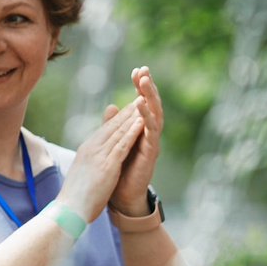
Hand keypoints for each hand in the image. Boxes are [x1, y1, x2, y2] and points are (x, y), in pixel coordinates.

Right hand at [62, 103, 144, 220]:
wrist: (69, 210)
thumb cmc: (76, 196)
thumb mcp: (84, 172)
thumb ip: (92, 159)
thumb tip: (96, 156)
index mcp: (86, 150)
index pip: (105, 129)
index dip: (119, 117)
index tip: (130, 107)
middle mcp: (91, 148)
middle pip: (112, 126)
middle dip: (127, 111)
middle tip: (140, 97)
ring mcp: (98, 156)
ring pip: (119, 131)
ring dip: (132, 116)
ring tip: (144, 102)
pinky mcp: (106, 165)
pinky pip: (122, 145)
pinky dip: (132, 132)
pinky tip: (142, 122)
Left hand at [108, 67, 164, 217]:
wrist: (121, 196)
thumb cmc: (119, 170)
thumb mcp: (113, 142)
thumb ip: (114, 125)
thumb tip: (112, 106)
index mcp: (139, 129)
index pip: (141, 102)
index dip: (140, 87)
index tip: (136, 69)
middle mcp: (148, 133)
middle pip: (151, 105)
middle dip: (148, 87)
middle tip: (144, 70)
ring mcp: (151, 142)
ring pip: (154, 114)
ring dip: (149, 98)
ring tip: (144, 83)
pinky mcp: (151, 152)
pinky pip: (151, 131)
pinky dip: (146, 117)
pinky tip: (141, 105)